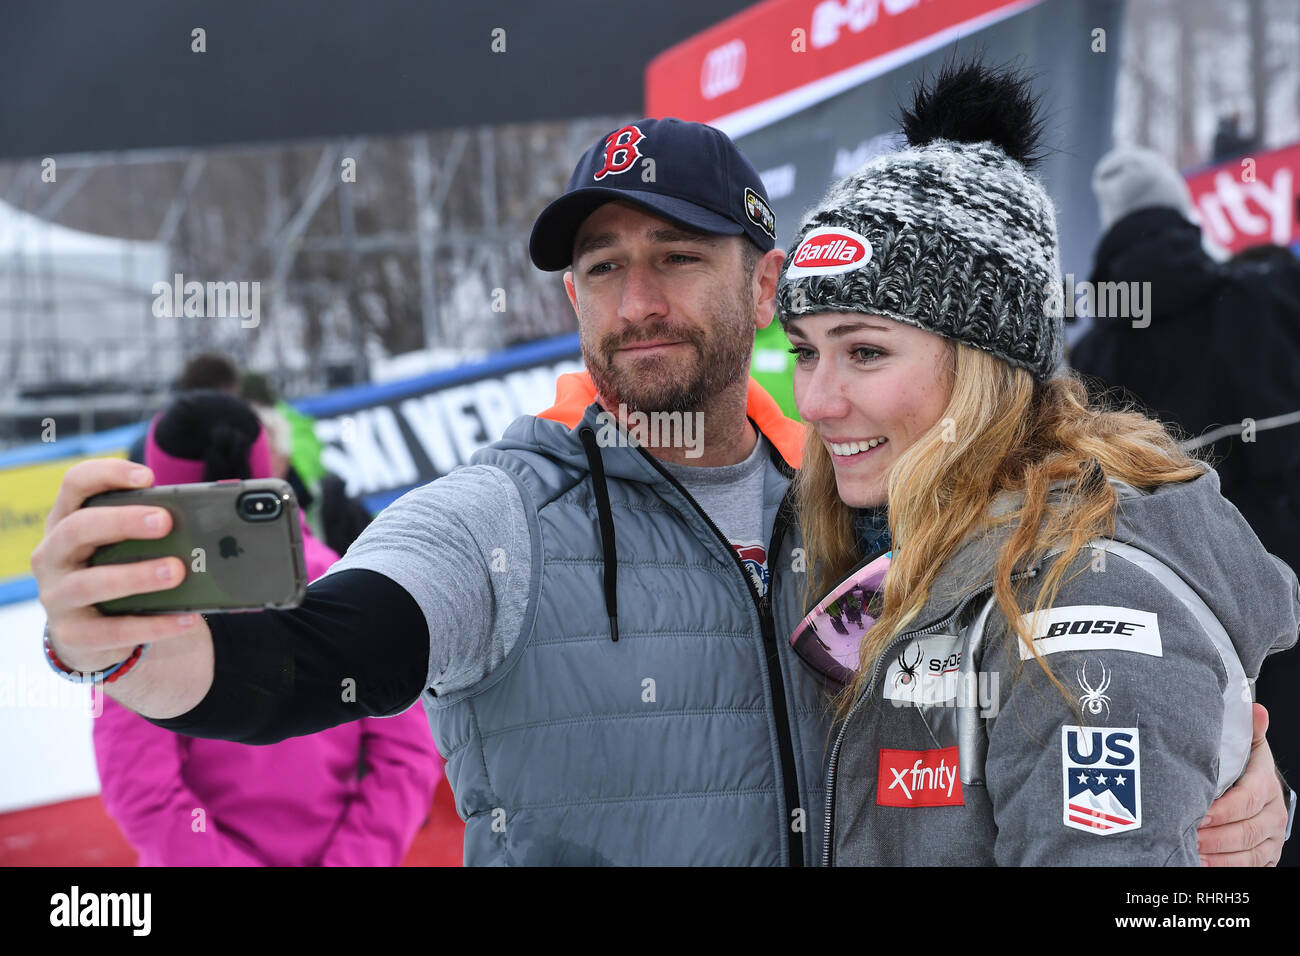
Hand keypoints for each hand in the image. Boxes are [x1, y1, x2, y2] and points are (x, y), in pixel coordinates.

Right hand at [31, 459, 204, 673]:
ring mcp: (57, 596)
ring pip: (89, 583)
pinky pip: (112, 631)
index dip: (107, 474)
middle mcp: (53, 555)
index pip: (75, 484)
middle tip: (165, 522)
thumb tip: (209, 519)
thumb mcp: (128, 545)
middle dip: (123, 521)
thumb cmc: (119, 571)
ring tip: (176, 571)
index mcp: (67, 521)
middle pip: (77, 528)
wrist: (95, 632)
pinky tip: (185, 618)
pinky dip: (152, 625)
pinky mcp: (73, 634)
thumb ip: (153, 528)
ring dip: (136, 575)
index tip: (148, 476)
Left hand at [1196, 703, 1286, 865]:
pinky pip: (1250, 867)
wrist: (1260, 789)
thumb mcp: (1247, 746)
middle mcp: (1272, 813)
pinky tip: (1203, 865)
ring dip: (1218, 856)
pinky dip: (1226, 867)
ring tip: (1192, 853)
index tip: (1198, 815)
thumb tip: (1256, 709)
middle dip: (1215, 837)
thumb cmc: (1244, 767)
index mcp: (1265, 785)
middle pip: (1246, 831)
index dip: (1222, 810)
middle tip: (1187, 836)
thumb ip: (1248, 730)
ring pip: (1248, 852)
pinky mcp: (1266, 855)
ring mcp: (1271, 837)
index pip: (1246, 800)